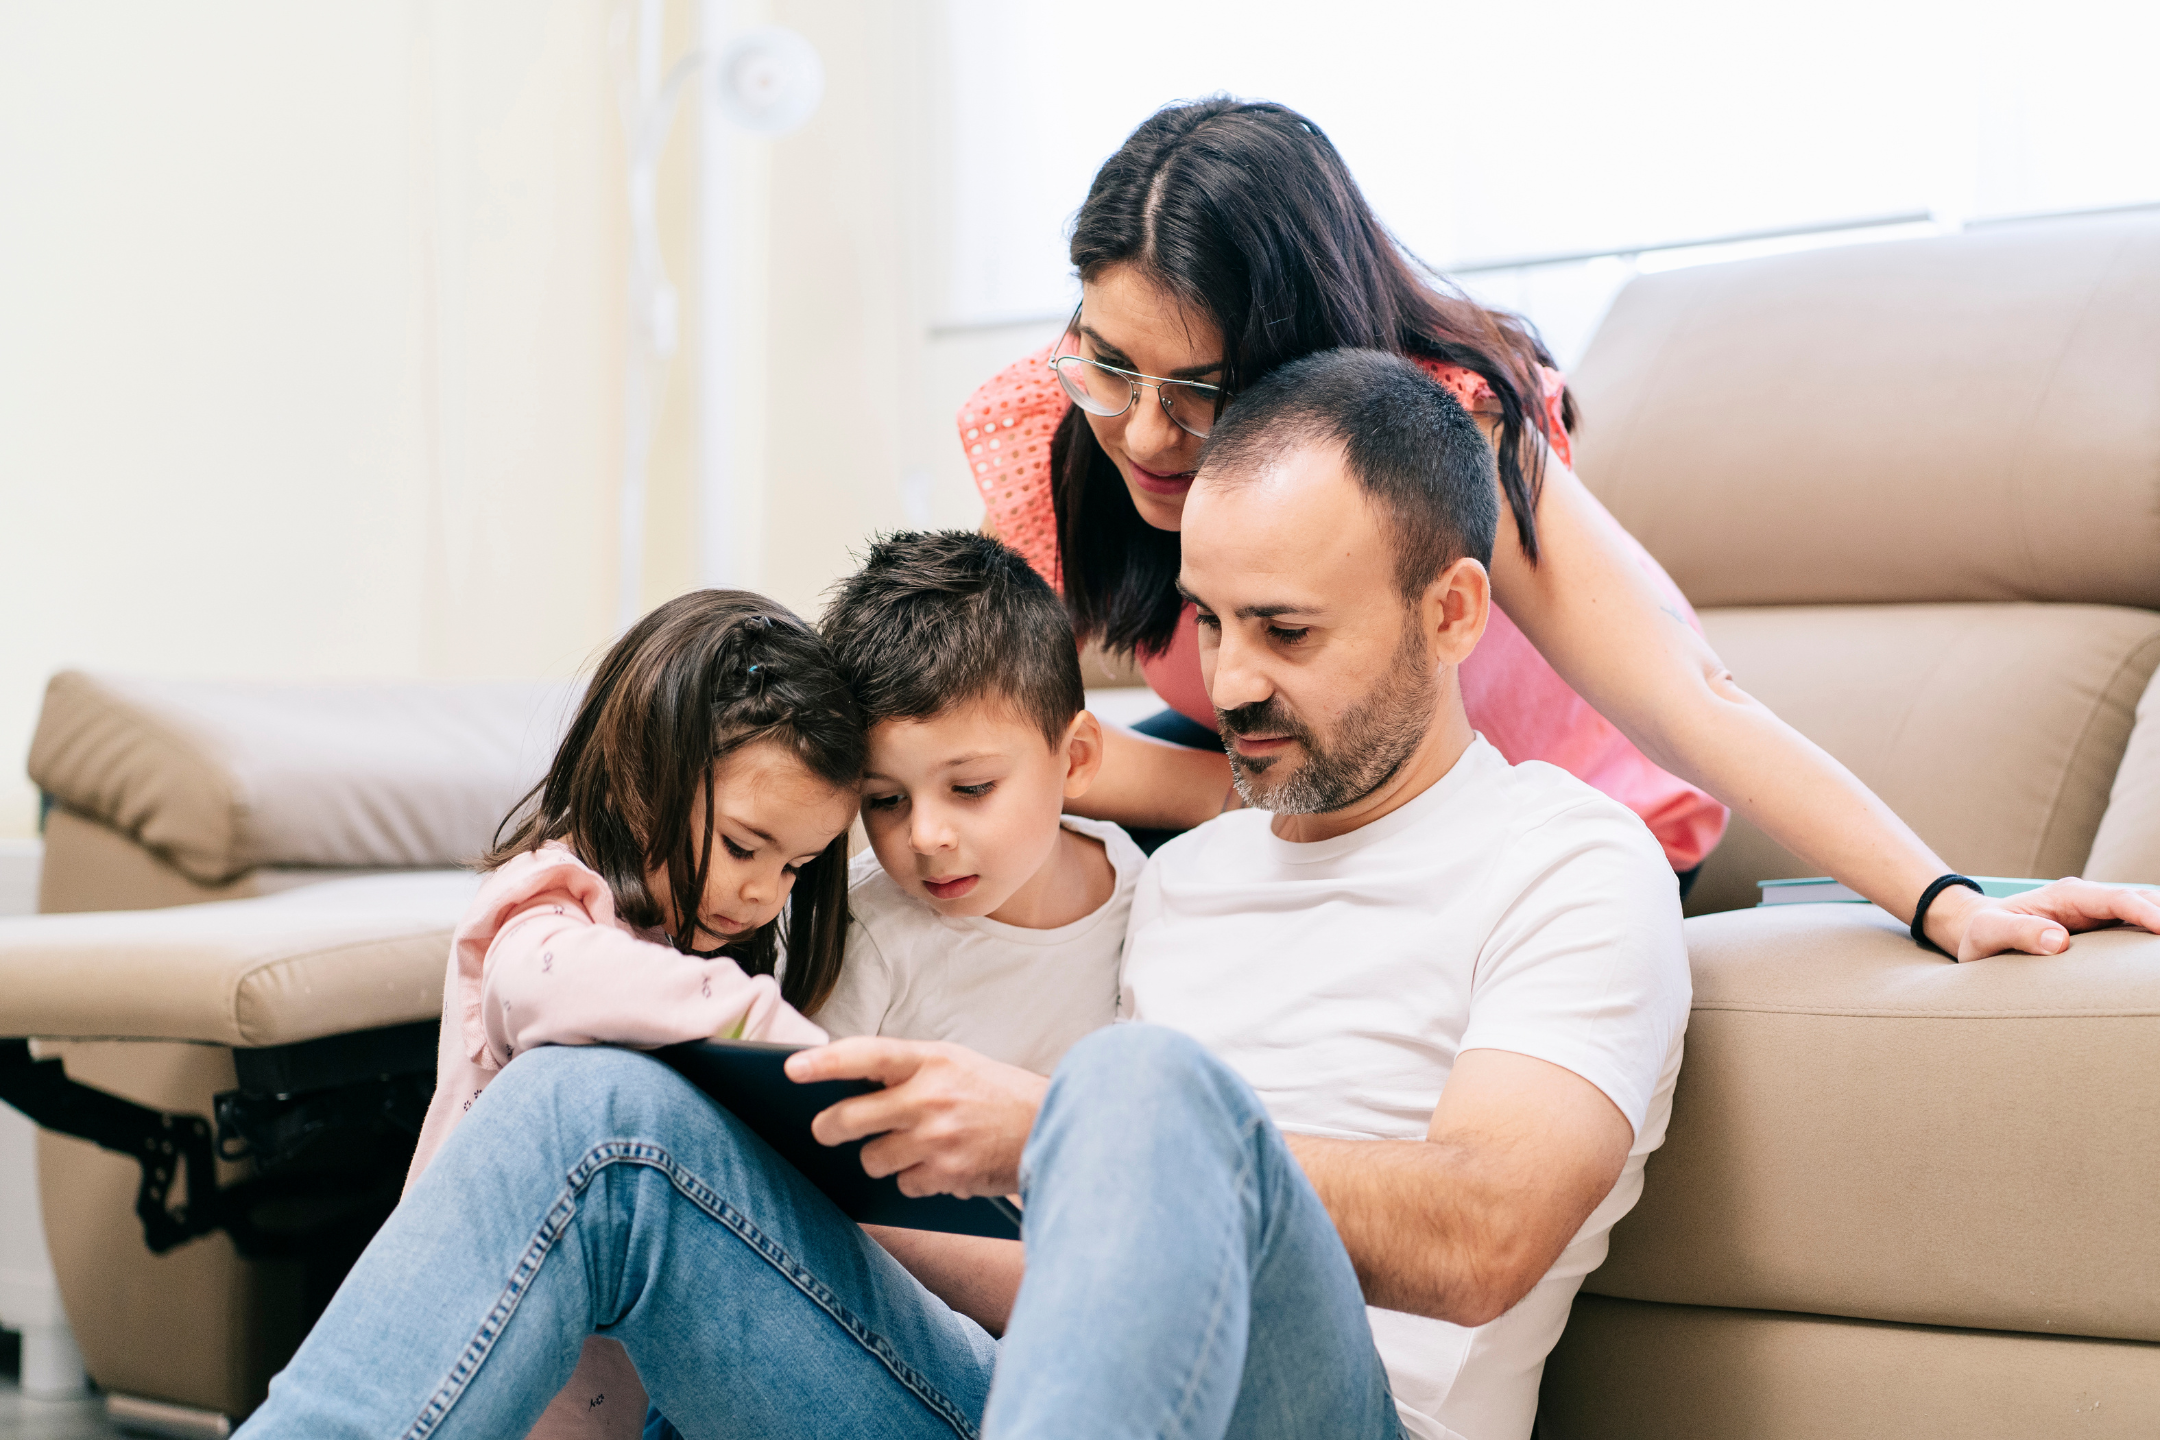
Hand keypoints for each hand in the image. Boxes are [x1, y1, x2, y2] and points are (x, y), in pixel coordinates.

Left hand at [786, 1038, 1045, 1198]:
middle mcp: (930, 1098)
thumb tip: (849, 1088)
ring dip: (880, 1158)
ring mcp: (937, 1139)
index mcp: (931, 1059)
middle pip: (849, 1119)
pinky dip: (915, 1180)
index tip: (790, 1067)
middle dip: (828, 1128)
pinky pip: (904, 1185)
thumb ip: (907, 1071)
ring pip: (871, 1159)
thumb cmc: (996, 1094)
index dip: (824, 1061)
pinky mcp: (946, 1175)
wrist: (1055, 1127)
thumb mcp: (955, 1064)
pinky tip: (940, 1165)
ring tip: (910, 1145)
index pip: (865, 1055)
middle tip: (823, 1129)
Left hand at [1926, 878, 2159, 961]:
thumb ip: (2019, 933)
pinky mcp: (2102, 929)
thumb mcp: (1989, 933)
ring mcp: (2098, 912)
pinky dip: (2150, 939)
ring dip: (2159, 925)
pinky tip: (2153, 959)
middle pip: (2141, 900)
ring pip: (2145, 912)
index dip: (2145, 913)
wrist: (1978, 929)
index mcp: (2067, 895)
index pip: (2116, 899)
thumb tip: (2058, 941)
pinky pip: (2136, 928)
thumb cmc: (1982, 930)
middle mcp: (2088, 899)